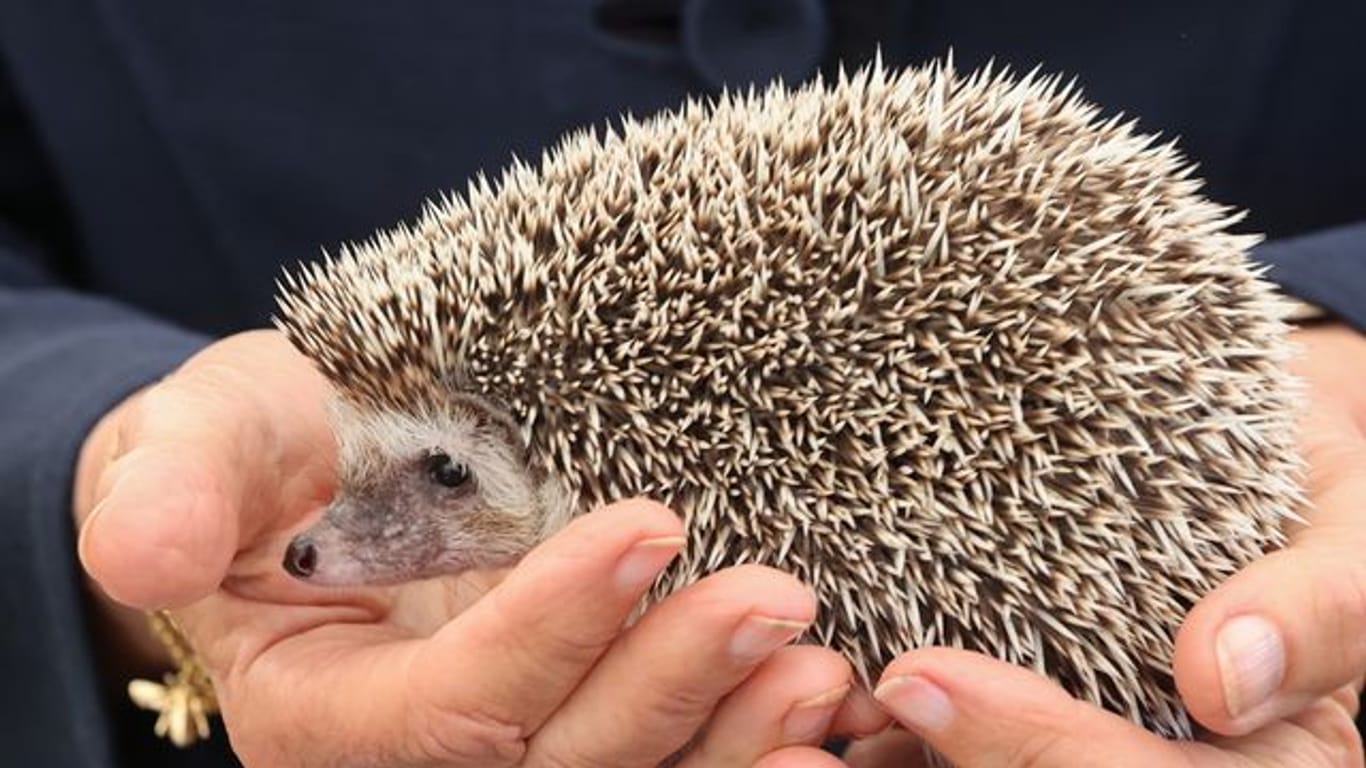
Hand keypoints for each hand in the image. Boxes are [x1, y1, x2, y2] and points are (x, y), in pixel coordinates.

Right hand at [74, 330, 859, 766]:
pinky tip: (825, 712)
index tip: (646, 526)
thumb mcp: (198, 446)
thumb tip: (139, 549)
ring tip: (820, 665)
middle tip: (774, 603)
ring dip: (730, 740)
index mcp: (331, 717)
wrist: (325, 473)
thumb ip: (172, 492)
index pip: (452, 712)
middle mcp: (432, 756)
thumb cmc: (261, 456)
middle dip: (667, 695)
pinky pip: (668, 761)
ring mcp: (520, 744)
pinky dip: (747, 747)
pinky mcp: (586, 718)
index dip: (549, 632)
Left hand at [841, 322, 1365, 766]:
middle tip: (831, 700)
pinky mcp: (1014, 722)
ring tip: (778, 724)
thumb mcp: (1354, 541)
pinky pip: (939, 750)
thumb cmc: (1315, 502)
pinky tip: (800, 697)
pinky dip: (875, 739)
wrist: (1257, 466)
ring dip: (877, 763)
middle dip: (945, 764)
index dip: (1029, 750)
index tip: (920, 677)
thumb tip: (1220, 680)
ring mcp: (1073, 744)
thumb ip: (1318, 612)